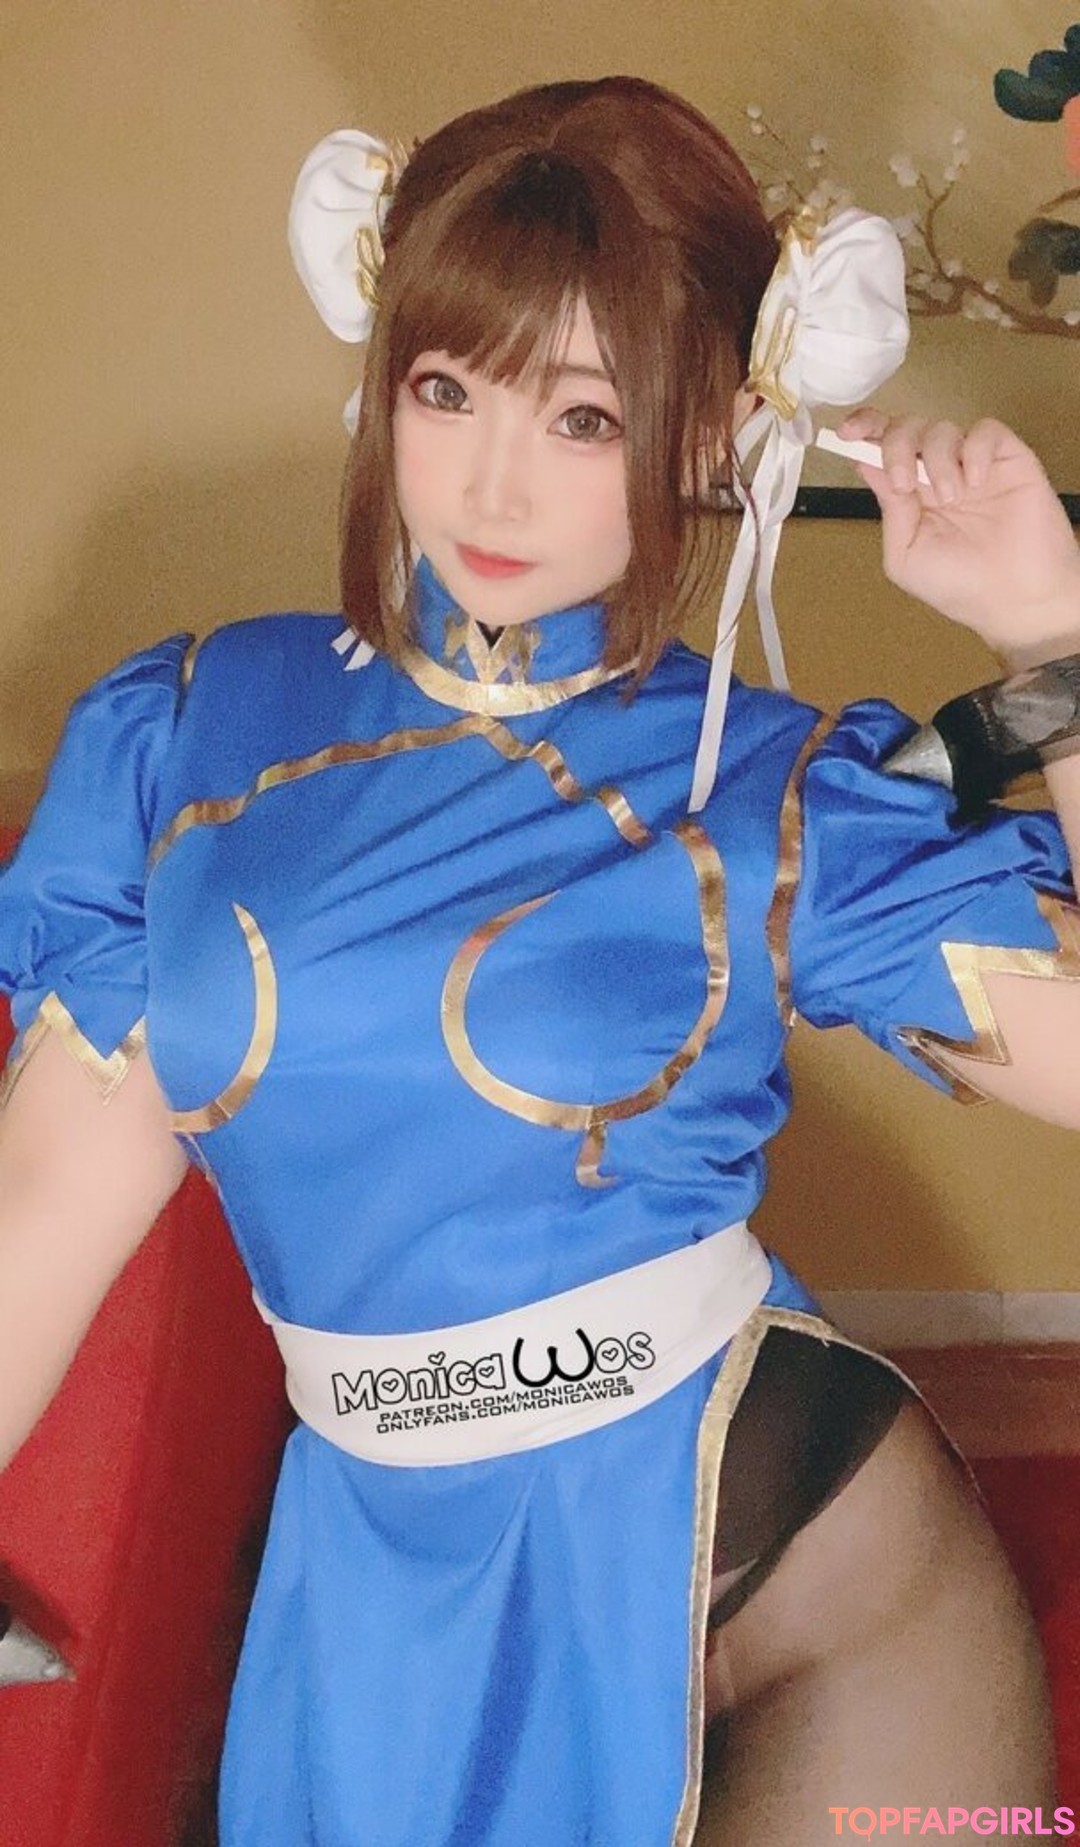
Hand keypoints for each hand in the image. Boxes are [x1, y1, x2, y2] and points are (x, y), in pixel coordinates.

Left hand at [839, 407, 1079, 664]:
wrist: (1016, 600)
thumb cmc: (960, 586)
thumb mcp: (906, 556)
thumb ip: (890, 510)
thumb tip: (867, 465)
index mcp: (910, 494)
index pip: (882, 447)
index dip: (864, 429)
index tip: (846, 432)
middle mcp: (938, 473)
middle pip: (907, 429)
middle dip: (897, 446)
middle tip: (906, 485)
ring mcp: (972, 464)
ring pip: (942, 428)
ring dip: (938, 460)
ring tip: (953, 499)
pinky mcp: (1007, 458)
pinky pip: (985, 430)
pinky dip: (974, 450)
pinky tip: (976, 481)